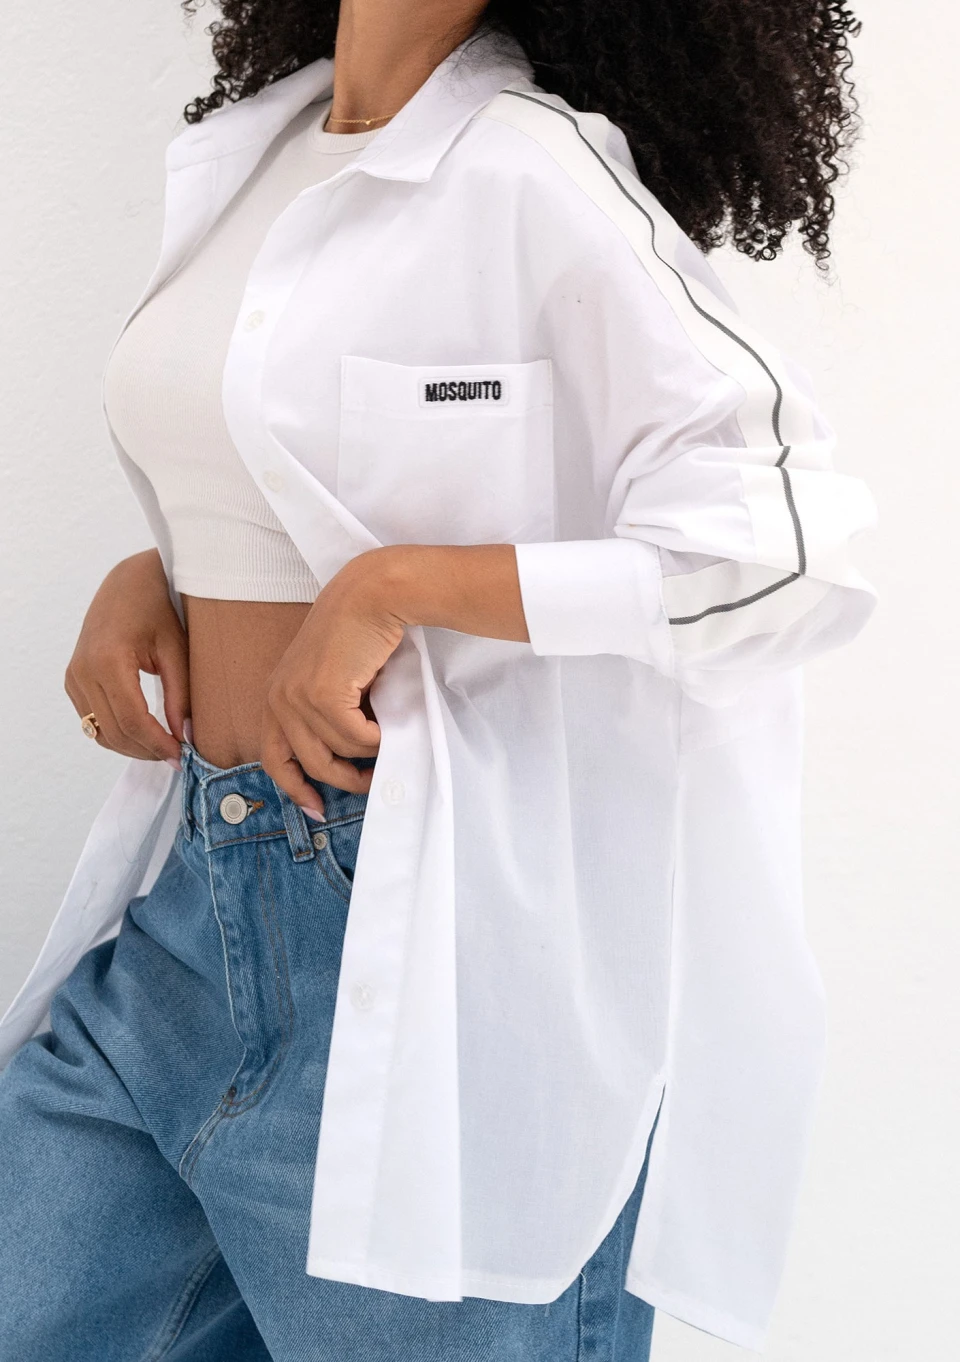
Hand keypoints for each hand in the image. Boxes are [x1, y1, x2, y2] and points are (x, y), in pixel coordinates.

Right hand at [65, 550, 188, 765]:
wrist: (128, 582)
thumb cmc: (159, 609)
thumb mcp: (177, 649)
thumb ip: (181, 696)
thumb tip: (187, 738)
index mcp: (108, 659)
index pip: (132, 720)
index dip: (158, 744)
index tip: (183, 757)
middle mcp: (83, 670)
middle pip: (114, 731)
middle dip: (147, 751)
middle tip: (178, 756)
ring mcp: (73, 676)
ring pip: (100, 732)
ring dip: (132, 746)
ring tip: (164, 747)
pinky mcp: (73, 680)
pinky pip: (92, 720)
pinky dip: (118, 733)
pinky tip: (145, 733)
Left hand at [261, 552, 404, 816]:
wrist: (374, 595)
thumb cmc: (360, 633)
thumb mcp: (332, 678)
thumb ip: (326, 714)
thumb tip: (344, 762)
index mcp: (275, 695)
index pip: (274, 756)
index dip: (295, 787)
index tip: (317, 808)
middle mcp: (278, 697)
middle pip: (310, 764)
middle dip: (344, 779)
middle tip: (371, 781)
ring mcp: (297, 696)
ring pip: (339, 752)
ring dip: (368, 749)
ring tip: (386, 730)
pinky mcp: (322, 694)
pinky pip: (357, 738)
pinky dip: (378, 736)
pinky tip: (388, 716)